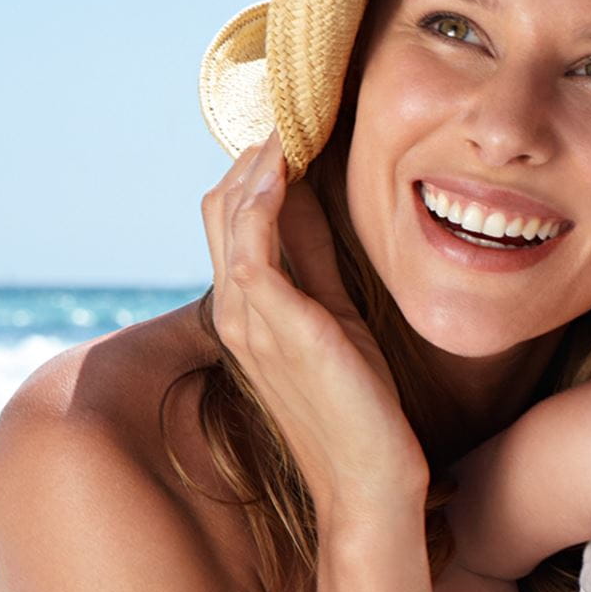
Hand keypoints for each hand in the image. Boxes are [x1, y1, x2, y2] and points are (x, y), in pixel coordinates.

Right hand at [201, 132, 428, 511]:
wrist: (369, 481)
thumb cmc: (360, 406)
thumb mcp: (336, 315)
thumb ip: (316, 260)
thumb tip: (309, 199)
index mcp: (249, 310)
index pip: (235, 220)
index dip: (258, 169)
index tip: (293, 125)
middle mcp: (238, 311)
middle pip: (221, 208)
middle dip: (253, 155)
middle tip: (293, 110)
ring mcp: (251, 318)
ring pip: (230, 216)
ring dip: (256, 163)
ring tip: (289, 120)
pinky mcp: (279, 325)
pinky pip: (253, 246)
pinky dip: (262, 197)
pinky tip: (284, 165)